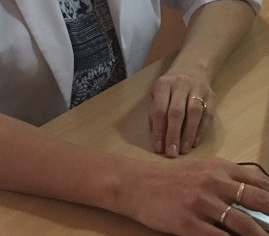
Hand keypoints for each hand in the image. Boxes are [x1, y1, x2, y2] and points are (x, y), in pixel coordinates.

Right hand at [128, 157, 268, 235]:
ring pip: (244, 224)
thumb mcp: (201, 171)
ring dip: (259, 235)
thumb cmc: (171, 179)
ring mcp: (202, 203)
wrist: (138, 184)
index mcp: (219, 167)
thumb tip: (257, 199)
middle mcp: (213, 181)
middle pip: (257, 200)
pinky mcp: (189, 223)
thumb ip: (227, 181)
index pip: (258, 182)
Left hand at [149, 67, 213, 156]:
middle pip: (177, 112)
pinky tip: (195, 143)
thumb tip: (157, 137)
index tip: (158, 148)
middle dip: (173, 134)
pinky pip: (207, 115)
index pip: (160, 109)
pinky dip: (201, 131)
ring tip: (184, 150)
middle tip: (172, 153)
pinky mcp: (211, 96)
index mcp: (163, 84)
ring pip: (194, 113)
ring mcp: (197, 89)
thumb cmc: (170, 87)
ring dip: (188, 134)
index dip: (159, 130)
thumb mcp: (157, 93)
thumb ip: (155, 112)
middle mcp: (180, 85)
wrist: (192, 69)